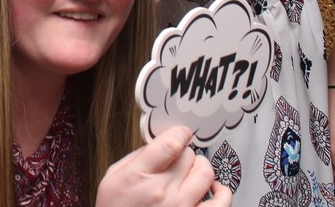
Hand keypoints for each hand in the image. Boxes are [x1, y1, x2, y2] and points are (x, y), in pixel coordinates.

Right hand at [96, 126, 229, 206]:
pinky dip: (222, 191)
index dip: (179, 134)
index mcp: (140, 176)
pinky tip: (212, 188)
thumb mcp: (112, 178)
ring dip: (200, 167)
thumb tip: (158, 144)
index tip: (180, 134)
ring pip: (206, 173)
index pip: (171, 144)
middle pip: (188, 156)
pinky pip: (222, 202)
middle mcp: (163, 192)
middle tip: (177, 160)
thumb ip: (135, 158)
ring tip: (192, 170)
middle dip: (183, 154)